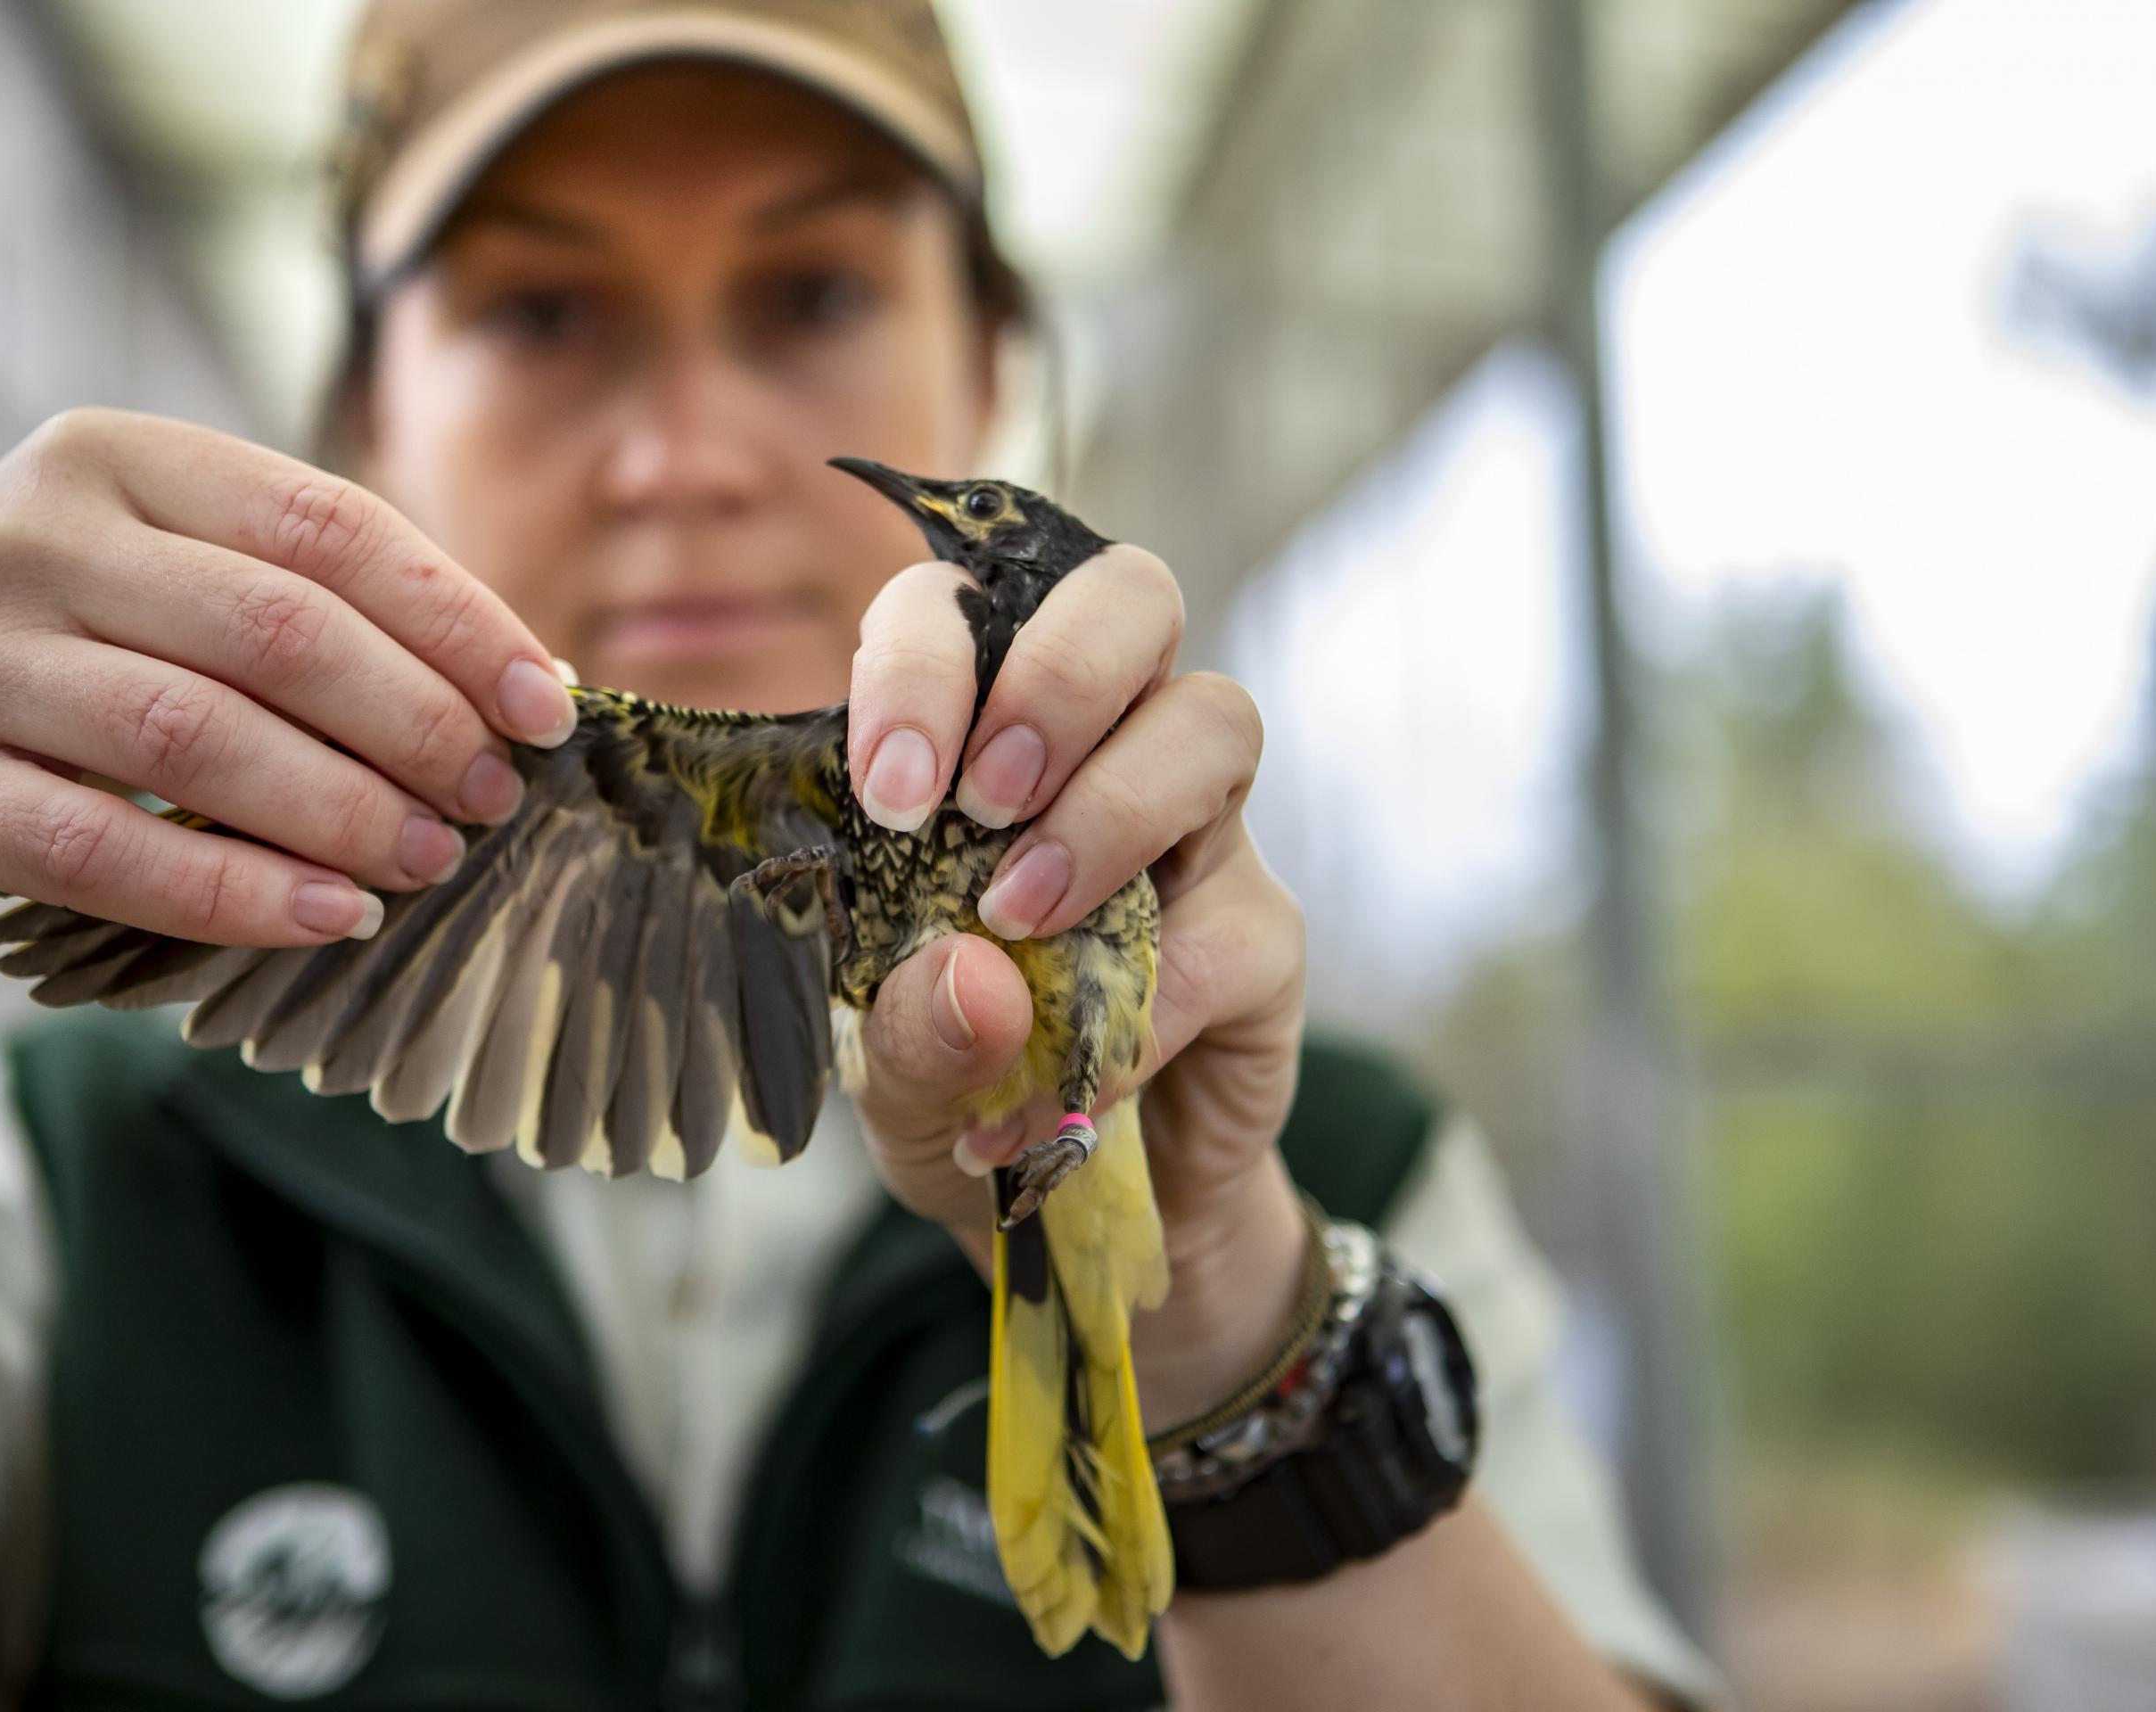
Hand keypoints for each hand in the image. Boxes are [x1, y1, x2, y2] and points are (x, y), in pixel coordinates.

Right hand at [0, 409, 576, 947]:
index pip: (327, 524)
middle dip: (412, 723)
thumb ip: (309, 604)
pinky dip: (228, 892)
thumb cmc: (53, 651)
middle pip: (275, 631)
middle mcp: (28, 534)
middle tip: (493, 799)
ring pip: (192, 738)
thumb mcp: (158, 577)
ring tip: (430, 861)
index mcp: (116, 455)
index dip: (454, 620)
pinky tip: (325, 918)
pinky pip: (97, 847)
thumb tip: (522, 687)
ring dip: (337, 811)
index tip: (546, 706)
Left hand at [842, 544, 1312, 1424]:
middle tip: (985, 801)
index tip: (892, 792)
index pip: (958, 611)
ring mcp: (1197, 832)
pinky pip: (1233, 928)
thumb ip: (906, 1030)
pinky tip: (1077, 1082)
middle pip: (1129, 598)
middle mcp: (1099, 746)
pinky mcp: (1263, 936)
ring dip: (1114, 808)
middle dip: (1058, 675)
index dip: (924, 662)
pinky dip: (1146, 1010)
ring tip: (1024, 917)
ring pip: (1213, 721)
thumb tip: (972, 974)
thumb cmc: (962, 1083)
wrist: (1072, 1209)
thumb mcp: (894, 1076)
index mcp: (976, 732)